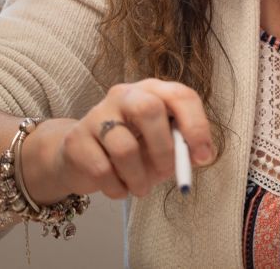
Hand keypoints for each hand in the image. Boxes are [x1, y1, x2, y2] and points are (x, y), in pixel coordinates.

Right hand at [24, 78, 214, 202]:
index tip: (203, 157)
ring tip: (140, 188)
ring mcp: (97, 114)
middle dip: (164, 149)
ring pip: (125, 148)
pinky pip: (102, 170)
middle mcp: (125, 95)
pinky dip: (117, 188)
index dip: (196, 126)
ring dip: (139, 178)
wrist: (82, 158)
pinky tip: (119, 188)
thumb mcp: (161, 145)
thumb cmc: (132, 149)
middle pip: (149, 110)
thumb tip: (202, 155)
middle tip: (166, 173)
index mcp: (152, 91)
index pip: (180, 95)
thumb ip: (182, 147)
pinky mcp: (76, 139)